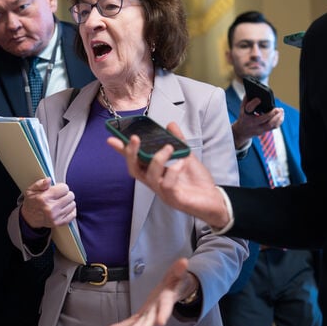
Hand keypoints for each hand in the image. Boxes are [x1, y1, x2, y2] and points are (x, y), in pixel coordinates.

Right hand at [20, 178, 76, 228]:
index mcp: (44, 198)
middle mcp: (50, 208)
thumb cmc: (31, 203)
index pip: (64, 188)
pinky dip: (70, 210)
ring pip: (73, 204)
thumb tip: (49, 179)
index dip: (61, 187)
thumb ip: (40, 184)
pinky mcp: (59, 223)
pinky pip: (73, 214)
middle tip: (60, 195)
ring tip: (61, 202)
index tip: (58, 189)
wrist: (29, 218)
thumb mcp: (31, 190)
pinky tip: (65, 208)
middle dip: (66, 194)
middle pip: (70, 196)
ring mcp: (56, 217)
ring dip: (68, 202)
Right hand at [106, 122, 229, 228]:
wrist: (215, 201)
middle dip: (131, 153)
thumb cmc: (197, 182)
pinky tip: (181, 163)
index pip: (135, 161)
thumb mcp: (187, 157)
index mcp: (156, 173)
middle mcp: (155, 183)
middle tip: (135, 138)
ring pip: (149, 176)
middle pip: (134, 169)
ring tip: (169, 148)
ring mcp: (163, 192)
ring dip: (157, 159)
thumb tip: (170, 124)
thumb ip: (179, 141)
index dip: (123, 151)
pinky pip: (167, 185)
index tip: (112, 139)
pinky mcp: (174, 199)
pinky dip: (172, 172)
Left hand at [108, 258, 197, 325]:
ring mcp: (149, 314)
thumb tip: (184, 261)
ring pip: (139, 325)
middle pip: (150, 322)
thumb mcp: (177, 274)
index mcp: (166, 300)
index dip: (163, 314)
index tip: (161, 323)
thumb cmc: (175, 282)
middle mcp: (157, 310)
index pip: (165, 308)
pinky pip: (132, 321)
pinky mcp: (142, 313)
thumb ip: (179, 269)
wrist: (173, 290)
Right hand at [232, 96, 283, 147]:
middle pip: (263, 118)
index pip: (249, 108)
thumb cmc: (244, 116)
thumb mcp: (242, 107)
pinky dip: (279, 121)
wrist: (242, 131)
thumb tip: (255, 90)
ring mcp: (257, 128)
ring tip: (281, 111)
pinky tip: (281, 116)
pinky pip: (273, 127)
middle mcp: (251, 122)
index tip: (259, 99)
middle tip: (277, 108)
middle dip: (272, 113)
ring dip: (278, 117)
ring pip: (270, 125)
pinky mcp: (263, 131)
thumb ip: (247, 99)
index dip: (254, 103)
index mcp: (245, 114)